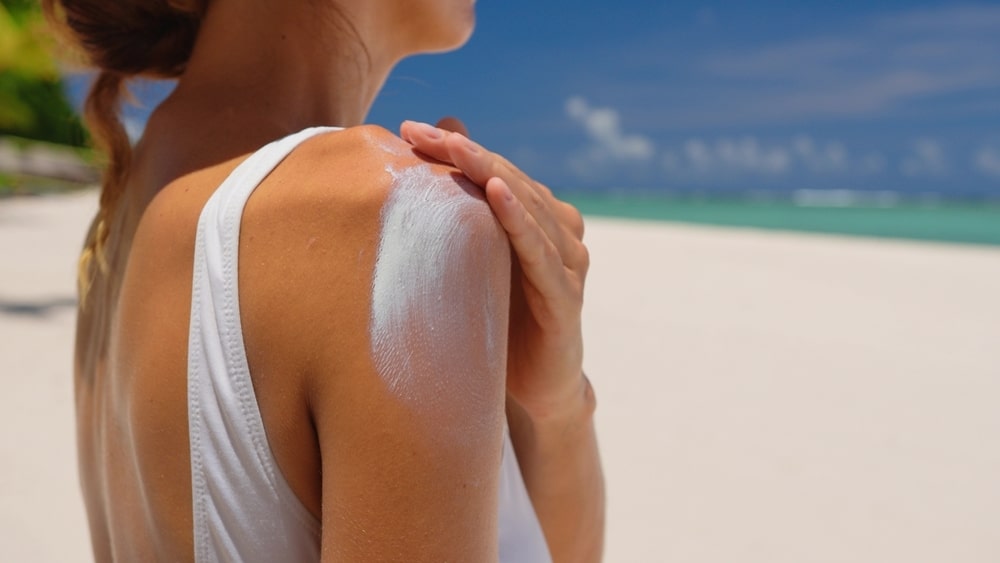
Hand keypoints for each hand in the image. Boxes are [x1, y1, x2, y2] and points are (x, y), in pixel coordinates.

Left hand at [400, 118, 591, 420]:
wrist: (534, 391)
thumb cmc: (498, 322)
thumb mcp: (473, 266)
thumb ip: (461, 218)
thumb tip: (423, 179)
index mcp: (539, 220)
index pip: (495, 171)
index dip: (455, 148)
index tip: (407, 129)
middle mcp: (560, 234)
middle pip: (510, 181)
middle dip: (464, 153)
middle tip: (418, 132)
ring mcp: (568, 265)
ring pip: (528, 208)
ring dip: (490, 174)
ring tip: (454, 149)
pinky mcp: (566, 298)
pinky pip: (541, 255)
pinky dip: (521, 221)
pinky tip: (498, 195)